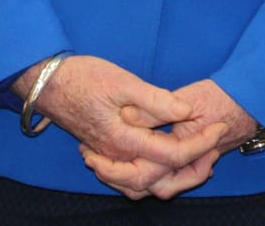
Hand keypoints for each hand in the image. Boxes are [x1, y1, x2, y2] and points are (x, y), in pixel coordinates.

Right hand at [17, 55, 222, 198]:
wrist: (45, 82)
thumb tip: (186, 110)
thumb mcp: (121, 81)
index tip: (218, 127)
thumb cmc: (82, 77)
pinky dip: (148, 178)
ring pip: (142, 186)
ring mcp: (107, 158)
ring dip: (171, 178)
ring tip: (195, 158)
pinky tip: (162, 159)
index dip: (200, 143)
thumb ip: (155, 99)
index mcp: (123, 139)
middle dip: (192, 168)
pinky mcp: (102, 154)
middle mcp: (115, 157)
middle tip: (213, 148)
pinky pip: (128, 180)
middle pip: (160, 180)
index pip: (171, 154)